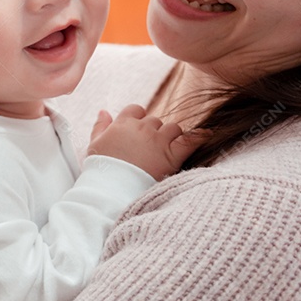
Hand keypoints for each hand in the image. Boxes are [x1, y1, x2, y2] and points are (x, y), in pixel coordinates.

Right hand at [87, 105, 202, 180]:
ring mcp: (158, 140)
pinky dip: (199, 137)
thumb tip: (104, 111)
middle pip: (155, 121)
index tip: (137, 132)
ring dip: (172, 137)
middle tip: (150, 149)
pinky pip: (190, 140)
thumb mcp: (94, 145)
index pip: (137, 110)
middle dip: (154, 132)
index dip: (139, 120)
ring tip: (167, 150)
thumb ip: (100, 126)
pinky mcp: (171, 156)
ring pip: (173, 128)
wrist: (110, 190)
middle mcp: (142, 128)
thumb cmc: (101, 170)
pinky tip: (206, 135)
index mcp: (123, 123)